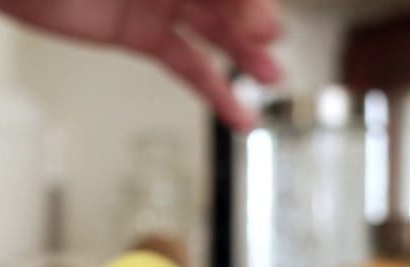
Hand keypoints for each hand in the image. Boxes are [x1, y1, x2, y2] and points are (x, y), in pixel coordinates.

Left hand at [0, 0, 281, 129]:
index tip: (260, 19)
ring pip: (213, 32)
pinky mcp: (139, 35)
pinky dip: (214, 89)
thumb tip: (226, 1)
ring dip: (244, 56)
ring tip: (270, 79)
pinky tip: (237, 112)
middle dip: (248, 20)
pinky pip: (186, 63)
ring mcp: (158, 2)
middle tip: (265, 41)